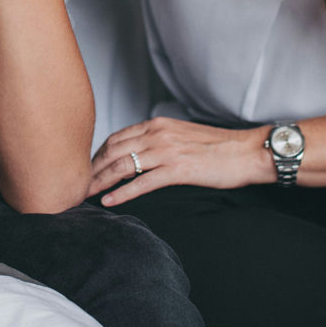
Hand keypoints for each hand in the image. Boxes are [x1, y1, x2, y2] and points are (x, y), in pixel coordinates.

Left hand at [87, 117, 273, 205]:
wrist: (248, 152)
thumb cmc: (219, 147)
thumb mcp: (182, 134)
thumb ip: (160, 139)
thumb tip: (140, 152)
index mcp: (158, 125)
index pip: (117, 138)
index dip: (99, 154)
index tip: (89, 168)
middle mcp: (158, 134)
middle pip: (113, 151)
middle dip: (92, 168)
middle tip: (78, 183)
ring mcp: (166, 151)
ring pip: (122, 166)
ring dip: (100, 181)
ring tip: (85, 194)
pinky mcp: (177, 170)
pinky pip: (141, 183)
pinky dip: (121, 193)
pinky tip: (109, 202)